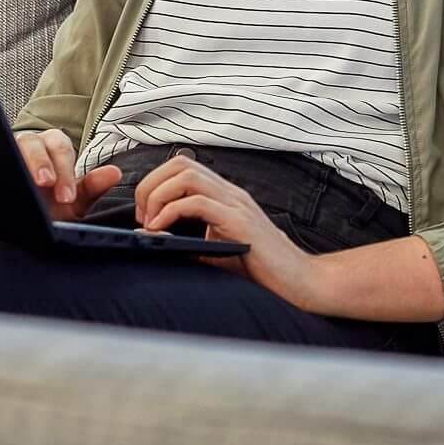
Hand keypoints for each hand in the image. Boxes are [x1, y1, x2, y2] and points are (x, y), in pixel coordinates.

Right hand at [15, 129, 122, 219]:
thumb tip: (115, 173)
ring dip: (23, 161)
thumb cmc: (49, 205)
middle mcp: (31, 144)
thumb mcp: (71, 200)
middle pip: (37, 142)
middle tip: (47, 185)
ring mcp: (9, 150)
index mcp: (54, 148)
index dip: (65, 172)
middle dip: (43, 163)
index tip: (66, 198)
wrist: (21, 218)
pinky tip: (1, 180)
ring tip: (29, 181)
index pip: (61, 149)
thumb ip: (92, 187)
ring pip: (14, 144)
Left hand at [134, 153, 306, 291]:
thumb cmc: (261, 268)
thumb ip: (190, 243)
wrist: (300, 280)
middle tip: (143, 217)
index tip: (145, 215)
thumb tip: (151, 238)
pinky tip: (163, 231)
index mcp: (225, 196)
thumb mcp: (217, 251)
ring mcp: (236, 204)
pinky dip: (170, 213)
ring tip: (151, 223)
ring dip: (158, 196)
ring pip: (186, 176)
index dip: (155, 184)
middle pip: (180, 163)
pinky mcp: (239, 221)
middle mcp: (230, 193)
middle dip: (151, 185)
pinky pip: (196, 203)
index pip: (183, 167)